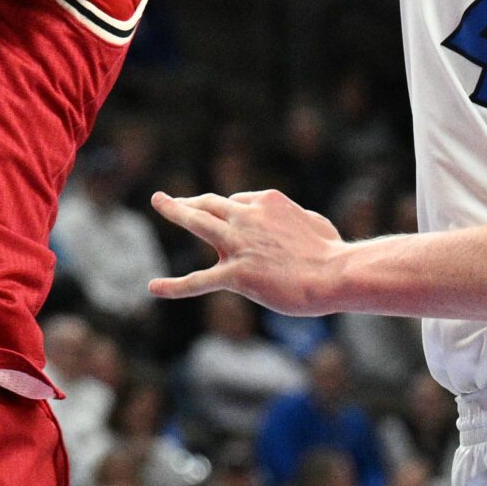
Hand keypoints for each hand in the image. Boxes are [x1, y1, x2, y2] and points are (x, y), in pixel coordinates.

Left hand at [148, 188, 346, 314]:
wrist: (333, 273)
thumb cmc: (332, 251)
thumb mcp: (314, 221)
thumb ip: (295, 217)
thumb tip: (293, 223)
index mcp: (266, 202)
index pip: (236, 203)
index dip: (230, 213)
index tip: (231, 225)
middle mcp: (247, 217)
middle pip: (210, 203)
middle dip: (188, 200)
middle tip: (168, 198)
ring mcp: (238, 244)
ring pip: (197, 222)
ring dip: (175, 211)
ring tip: (159, 202)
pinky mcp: (236, 274)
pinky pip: (198, 280)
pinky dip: (174, 285)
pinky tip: (153, 287)